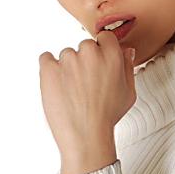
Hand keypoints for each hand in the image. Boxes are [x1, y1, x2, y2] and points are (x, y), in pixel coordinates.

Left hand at [38, 30, 136, 158]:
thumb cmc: (107, 117)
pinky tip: (57, 84)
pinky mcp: (49, 68)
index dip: (101, 51)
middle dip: (85, 60)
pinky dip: (49, 68)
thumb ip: (128, 67)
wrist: (86, 136)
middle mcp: (90, 53)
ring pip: (66, 54)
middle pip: (85, 46)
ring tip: (72, 91)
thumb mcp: (129, 93)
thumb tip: (125, 51)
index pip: (104, 37)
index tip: (97, 65)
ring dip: (67, 67)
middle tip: (85, 83)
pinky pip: (45, 58)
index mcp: (112, 56)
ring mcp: (68, 60)